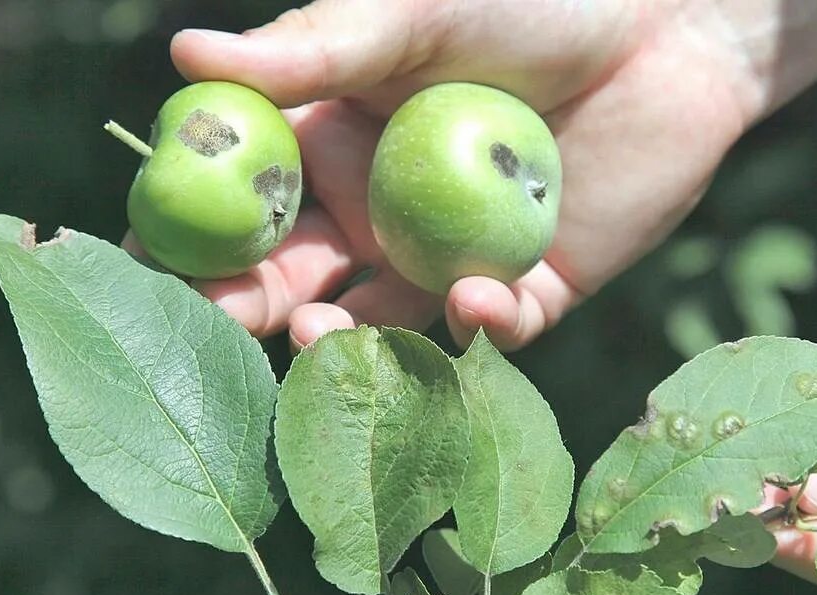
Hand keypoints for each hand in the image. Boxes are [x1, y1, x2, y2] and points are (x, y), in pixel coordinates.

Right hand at [147, 0, 751, 349]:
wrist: (664, 23)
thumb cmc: (529, 0)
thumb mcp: (409, 15)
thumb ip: (313, 48)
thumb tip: (185, 55)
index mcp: (339, 154)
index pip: (252, 211)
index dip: (199, 238)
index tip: (152, 259)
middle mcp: (385, 219)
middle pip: (307, 284)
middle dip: (260, 307)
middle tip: (231, 317)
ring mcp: (453, 260)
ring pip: (389, 325)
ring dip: (353, 339)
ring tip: (324, 333)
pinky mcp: (531, 287)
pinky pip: (495, 324)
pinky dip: (480, 320)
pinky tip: (472, 297)